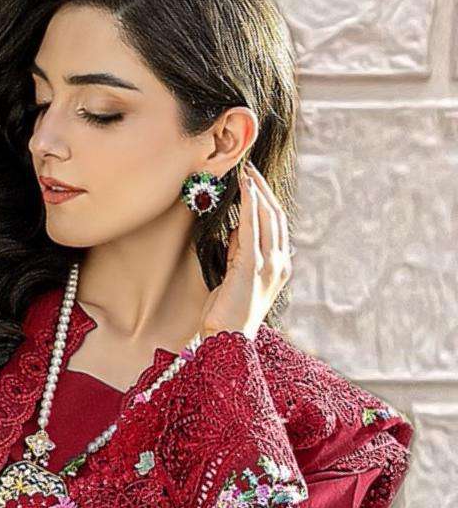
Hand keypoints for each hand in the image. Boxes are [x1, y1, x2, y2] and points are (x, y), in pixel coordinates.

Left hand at [202, 162, 292, 337]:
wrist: (227, 338)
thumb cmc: (228, 311)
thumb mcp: (236, 276)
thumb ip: (240, 253)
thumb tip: (237, 229)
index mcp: (280, 266)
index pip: (277, 224)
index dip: (267, 200)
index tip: (255, 180)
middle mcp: (280, 263)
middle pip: (275, 216)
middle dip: (263, 189)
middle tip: (250, 168)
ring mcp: (270, 266)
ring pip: (267, 218)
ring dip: (257, 192)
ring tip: (246, 173)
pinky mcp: (252, 268)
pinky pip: (252, 230)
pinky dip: (249, 207)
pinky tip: (245, 191)